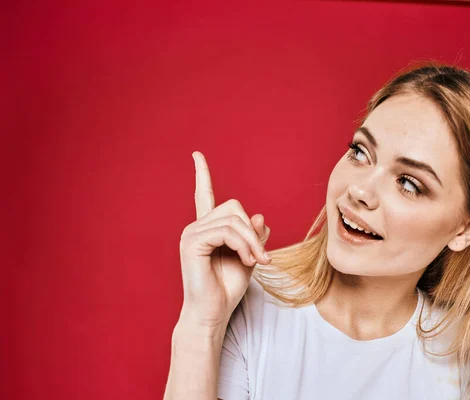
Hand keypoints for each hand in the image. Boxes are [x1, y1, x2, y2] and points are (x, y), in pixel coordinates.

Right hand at [177, 151, 271, 329]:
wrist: (213, 313)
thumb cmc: (228, 288)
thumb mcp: (249, 257)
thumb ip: (254, 236)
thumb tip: (259, 215)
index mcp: (207, 229)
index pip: (203, 195)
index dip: (202, 175)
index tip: (196, 155)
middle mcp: (196, 227)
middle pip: (234, 208)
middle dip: (253, 232)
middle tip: (262, 257)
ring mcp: (191, 233)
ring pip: (234, 220)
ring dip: (252, 243)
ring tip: (256, 262)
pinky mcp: (192, 242)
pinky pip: (227, 232)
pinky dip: (244, 245)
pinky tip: (247, 261)